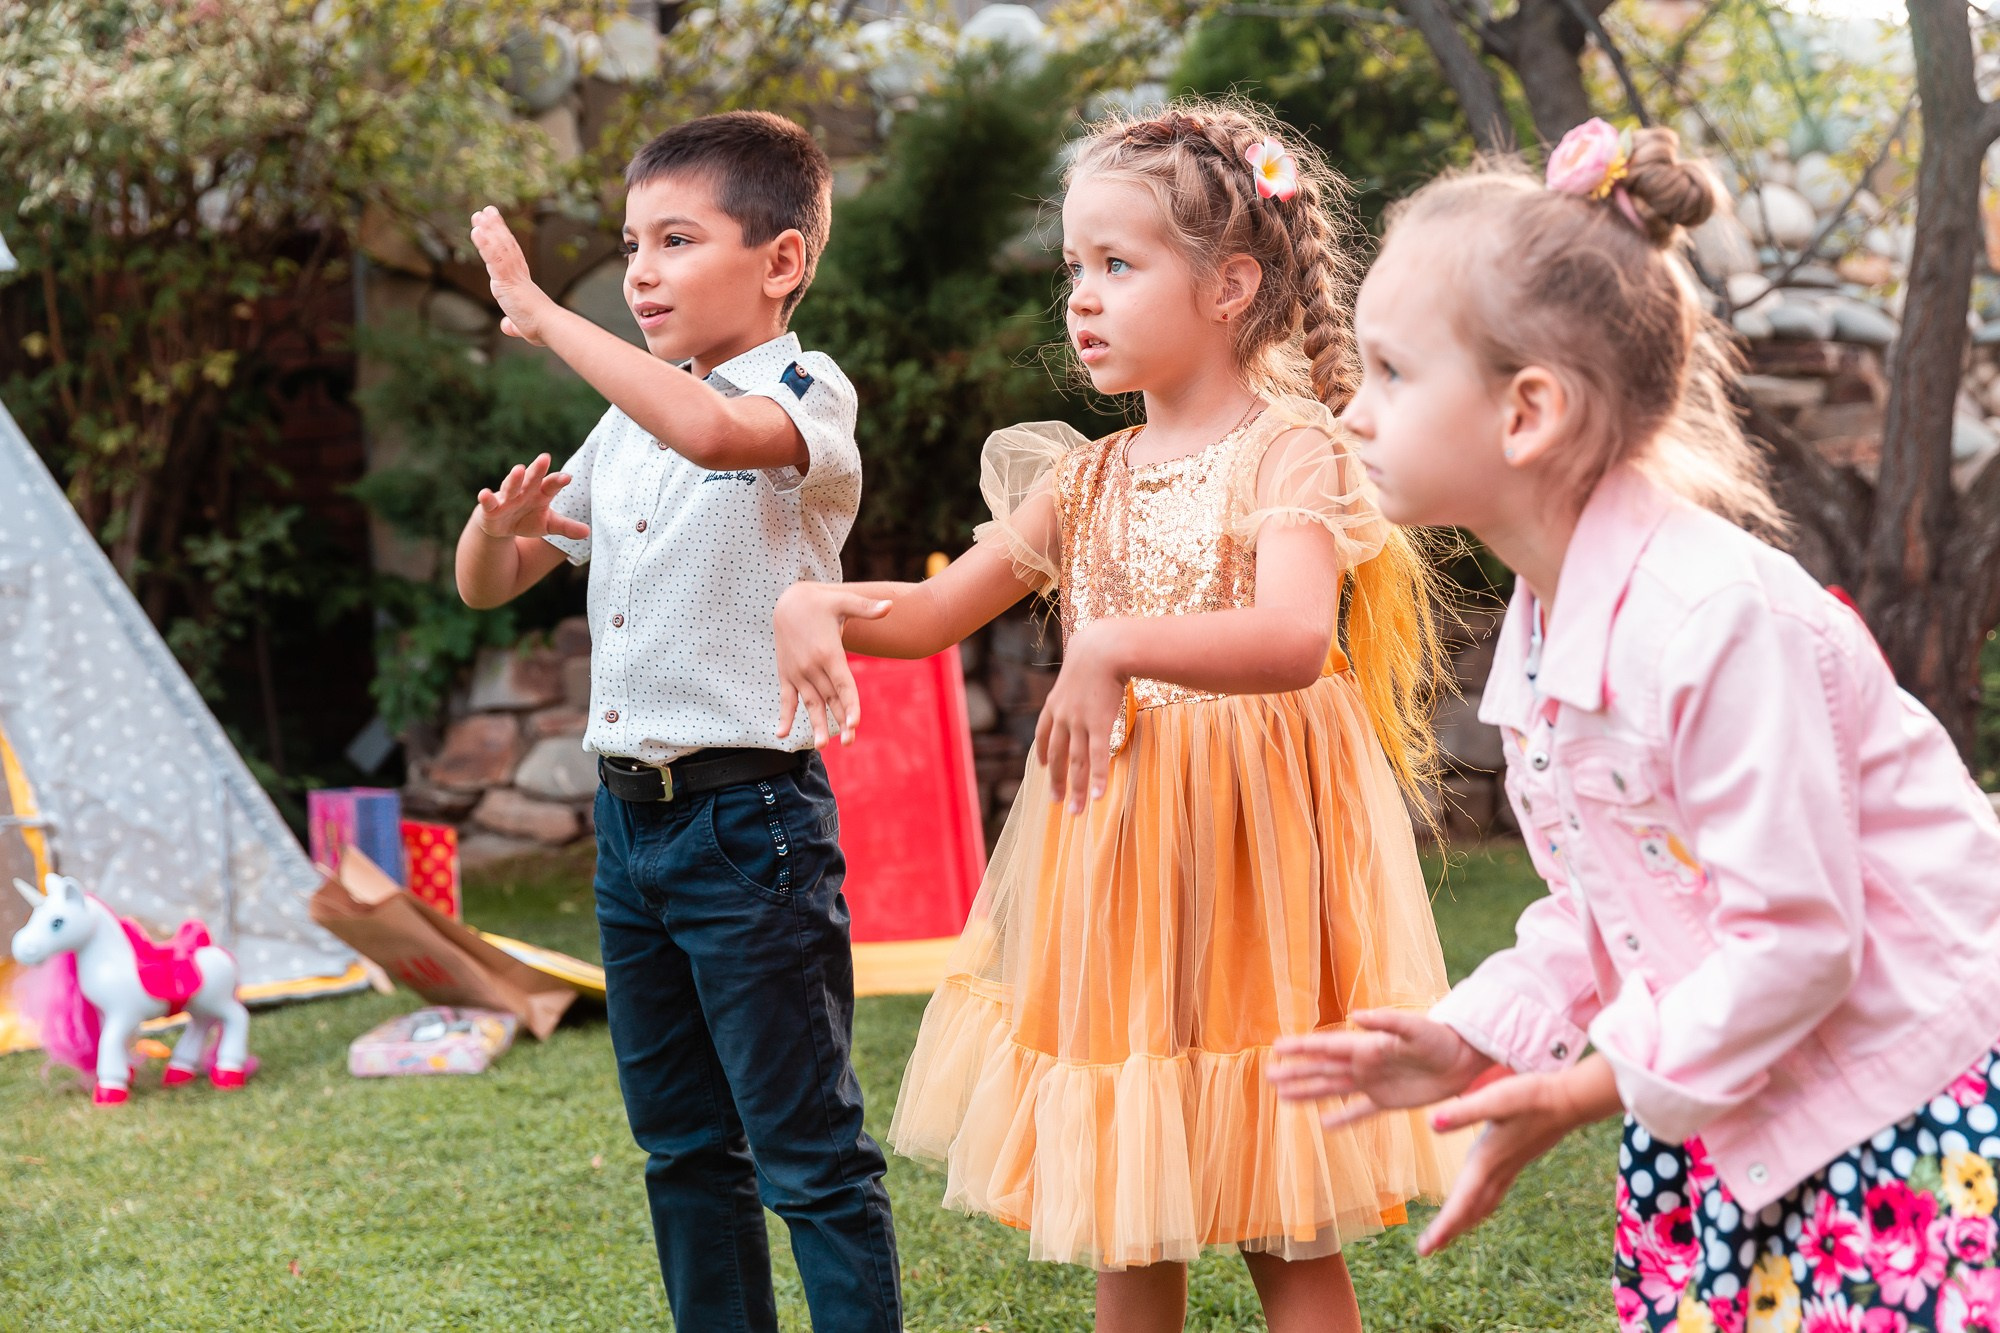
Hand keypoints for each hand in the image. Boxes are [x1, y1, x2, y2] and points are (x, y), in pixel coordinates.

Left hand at [470, 206, 553, 344]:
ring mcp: (512, 274)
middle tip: (485, 211)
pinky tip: (476, 231)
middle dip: (494, 227)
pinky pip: (494, 258)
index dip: (502, 240)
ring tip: (479, 214)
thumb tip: (507, 327)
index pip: (510, 256)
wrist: (548, 326)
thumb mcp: (522, 326)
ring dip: (488, 229)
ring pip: (498, 247)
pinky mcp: (506, 279)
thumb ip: (513, 324)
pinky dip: (485, 244)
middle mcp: (517, 273)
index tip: (495, 228)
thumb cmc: (541, 327)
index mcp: (520, 282)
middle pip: (504, 244)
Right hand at [475, 454, 589, 540]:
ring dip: (514, 478)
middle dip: (538, 469)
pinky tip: (484, 493)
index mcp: (541, 493)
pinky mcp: (491, 507)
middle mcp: (524, 491)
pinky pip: (489, 502)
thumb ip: (566, 526)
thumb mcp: (548, 524)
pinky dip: (486, 498)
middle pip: (532, 478)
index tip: (567, 477)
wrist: (502, 526)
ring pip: (511, 486)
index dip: (558, 481)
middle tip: (545, 458)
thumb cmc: (528, 519)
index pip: (551, 485)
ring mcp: (507, 498)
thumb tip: (588, 532)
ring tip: (519, 469)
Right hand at [774, 584, 891, 745]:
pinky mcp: (786, 674)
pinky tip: (781, 735)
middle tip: (850, 743)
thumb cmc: (821, 602)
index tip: (854, 724)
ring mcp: (797, 672)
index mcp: (828, 652)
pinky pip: (786, 699)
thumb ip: (867, 608)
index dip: (849, 704)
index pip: (842, 684)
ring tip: (823, 747)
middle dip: (840, 722)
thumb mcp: (843, 601)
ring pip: (810, 704)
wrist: (788, 601)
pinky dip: (784, 716)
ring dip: (817, 725)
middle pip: (830, 699)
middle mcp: (811, 666)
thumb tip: (891, 605)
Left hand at [1034, 620, 1128, 814]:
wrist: (1102, 647)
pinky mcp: (1098, 725)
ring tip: (1076, 811)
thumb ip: (1080, 679)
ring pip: (1076, 763)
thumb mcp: (1079, 666)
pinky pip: (1097, 758)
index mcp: (1054, 703)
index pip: (1044, 734)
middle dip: (1058, 782)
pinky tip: (1098, 797)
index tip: (1044, 767)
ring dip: (1077, 789)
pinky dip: (1097, 779)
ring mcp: (1078, 723)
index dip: (1044, 752)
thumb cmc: (1096, 650)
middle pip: (1058, 757)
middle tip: (1057, 803)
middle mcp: (1062, 717)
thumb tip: (1089, 673)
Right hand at [1269, 1009, 1491, 1128]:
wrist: (1464, 1057)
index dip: (1301, 1048)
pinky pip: (1360, 1112)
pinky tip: (1325, 1124)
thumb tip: (1357, 1015)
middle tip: (1268, 1075)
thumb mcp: (1414, 1028)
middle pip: (1322, 1069)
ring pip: (1333, 1089)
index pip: (1326, 1046)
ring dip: (1309, 1092)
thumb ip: (1386, 1022)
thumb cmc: (1440, 1038)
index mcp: (1365, 1046)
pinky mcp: (1389, 1101)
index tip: (1276, 1047)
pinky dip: (1342, 1118)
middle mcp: (1364, 1064)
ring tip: (1283, 1097)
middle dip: (1296, 1072)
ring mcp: (1374, 1083)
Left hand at [1412, 1055, 1621, 1255]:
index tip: (1425, 1249)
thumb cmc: (1532, 1097)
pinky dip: (1479, 1206)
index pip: (1461, 1203)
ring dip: (1463, 1221)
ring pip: (1482, 1204)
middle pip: (1469, 1210)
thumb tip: (1432, 1123)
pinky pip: (1492, 1194)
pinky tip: (1476, 1202)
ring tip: (1446, 1234)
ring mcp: (1508, 1168)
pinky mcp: (1515, 1160)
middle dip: (1448, 1231)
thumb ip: (1464, 1112)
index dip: (1443, 1227)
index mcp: (1486, 1161)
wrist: (1570, 1100)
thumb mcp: (1496, 1099)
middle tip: (1426, 1250)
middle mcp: (1497, 1170)